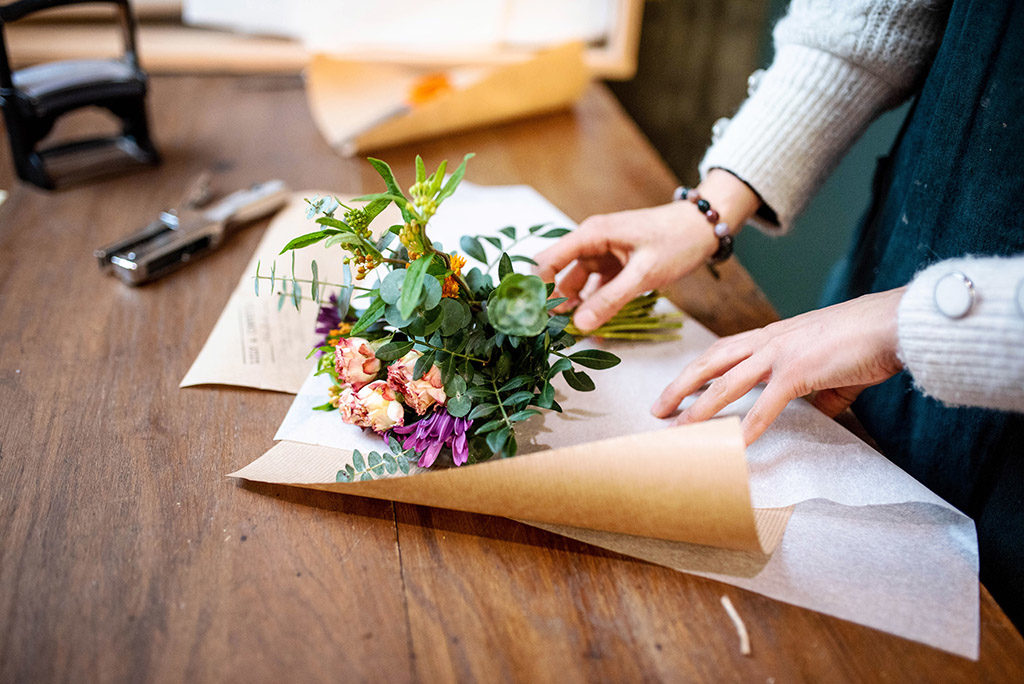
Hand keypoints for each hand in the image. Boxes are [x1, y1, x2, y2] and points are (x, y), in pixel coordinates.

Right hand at [534, 170, 759, 331]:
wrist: (705, 228)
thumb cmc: (677, 241)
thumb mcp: (645, 273)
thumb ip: (611, 300)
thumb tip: (579, 326)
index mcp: (591, 234)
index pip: (546, 260)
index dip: (535, 287)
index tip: (531, 316)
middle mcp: (591, 243)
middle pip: (558, 276)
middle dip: (554, 304)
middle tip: (553, 335)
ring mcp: (602, 255)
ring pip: (577, 286)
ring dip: (575, 310)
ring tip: (573, 338)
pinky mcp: (614, 266)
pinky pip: (596, 290)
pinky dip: (595, 307)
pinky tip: (596, 330)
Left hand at [651, 288, 906, 443]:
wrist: (896, 323)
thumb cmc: (866, 341)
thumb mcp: (829, 366)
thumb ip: (814, 389)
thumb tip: (813, 414)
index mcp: (773, 334)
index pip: (722, 350)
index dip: (695, 370)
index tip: (675, 389)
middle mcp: (770, 339)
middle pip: (710, 361)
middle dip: (680, 385)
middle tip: (657, 409)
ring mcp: (782, 353)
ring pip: (727, 381)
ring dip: (700, 407)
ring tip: (680, 428)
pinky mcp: (801, 369)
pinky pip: (768, 402)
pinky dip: (750, 424)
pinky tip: (735, 443)